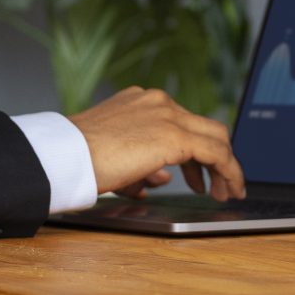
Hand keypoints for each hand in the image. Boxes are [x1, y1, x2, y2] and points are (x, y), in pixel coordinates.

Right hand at [69, 87, 244, 201]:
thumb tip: (164, 177)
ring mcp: (169, 115)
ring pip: (216, 138)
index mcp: (141, 102)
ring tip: (225, 193)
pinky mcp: (176, 136)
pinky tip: (228, 190)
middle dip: (215, 159)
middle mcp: (158, 102)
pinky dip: (229, 172)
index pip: (182, 122)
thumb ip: (144, 165)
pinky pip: (217, 153)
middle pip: (204, 128)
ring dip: (225, 168)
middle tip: (216, 185)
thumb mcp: (116, 159)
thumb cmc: (79, 160)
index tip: (198, 175)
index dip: (195, 153)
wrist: (65, 156)